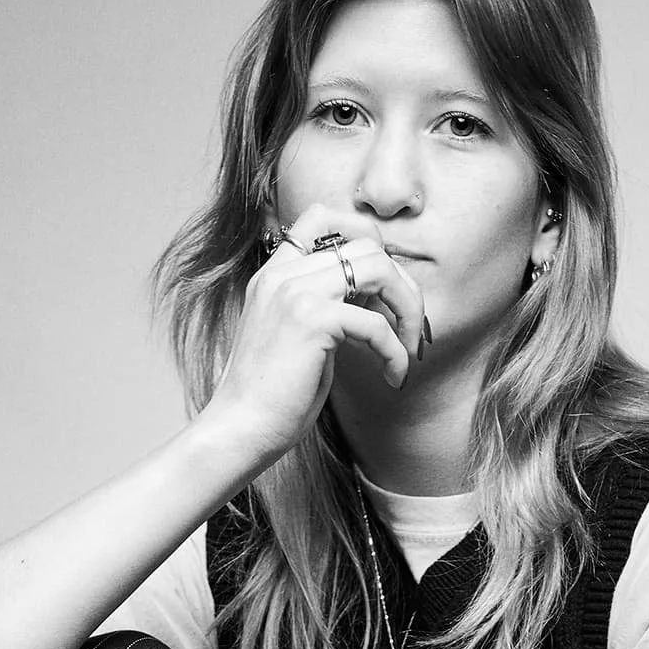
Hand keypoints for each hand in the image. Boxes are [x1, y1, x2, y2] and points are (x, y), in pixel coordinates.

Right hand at [201, 202, 429, 476]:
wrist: (238, 430)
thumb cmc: (269, 400)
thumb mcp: (299, 340)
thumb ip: (329, 309)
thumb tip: (377, 298)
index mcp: (274, 274)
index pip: (323, 218)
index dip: (366, 239)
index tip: (384, 289)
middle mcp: (282, 274)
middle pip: (366, 240)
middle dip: (402, 282)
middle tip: (411, 327)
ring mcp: (295, 292)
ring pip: (378, 266)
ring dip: (408, 306)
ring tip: (409, 347)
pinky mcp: (311, 321)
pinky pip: (376, 323)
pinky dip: (396, 351)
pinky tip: (394, 376)